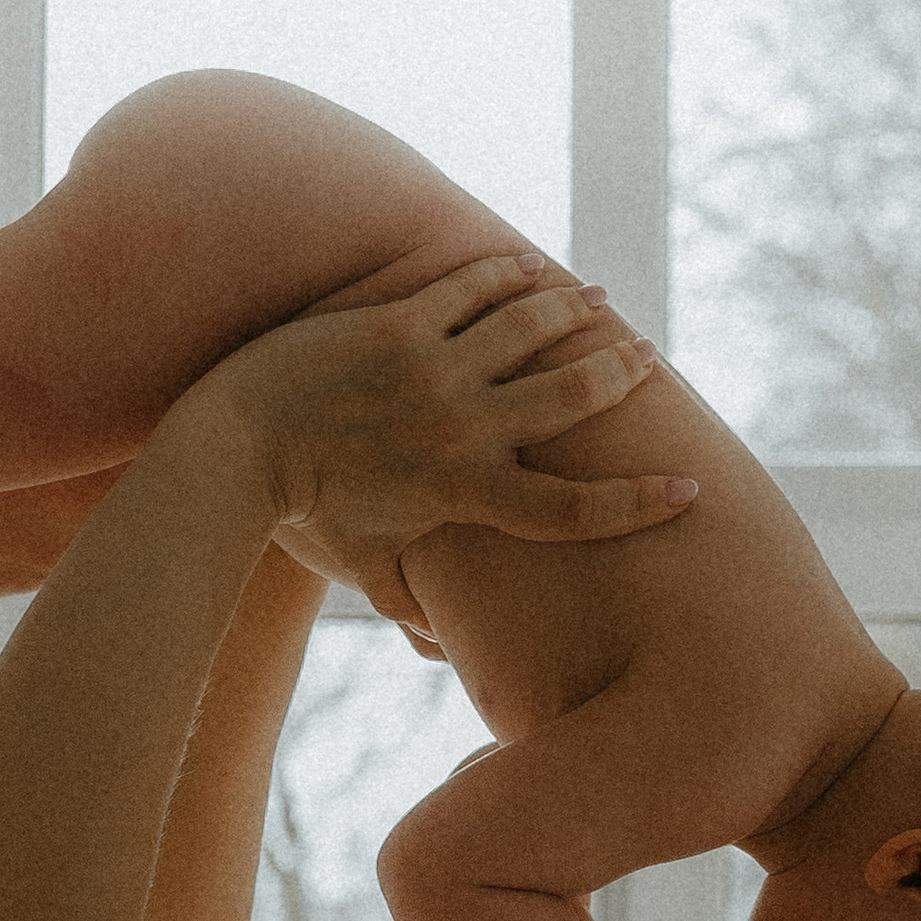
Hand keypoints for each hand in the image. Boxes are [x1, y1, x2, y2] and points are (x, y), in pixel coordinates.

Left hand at [196, 252, 693, 607]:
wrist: (233, 448)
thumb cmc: (299, 514)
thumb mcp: (362, 564)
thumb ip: (408, 603)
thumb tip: (440, 651)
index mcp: (466, 496)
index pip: (571, 508)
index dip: (635, 503)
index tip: (687, 492)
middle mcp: (462, 431)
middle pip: (570, 400)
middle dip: (619, 377)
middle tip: (649, 360)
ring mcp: (432, 371)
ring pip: (530, 330)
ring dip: (575, 314)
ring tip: (604, 306)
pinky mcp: (398, 324)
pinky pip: (471, 289)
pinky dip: (509, 275)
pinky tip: (534, 269)